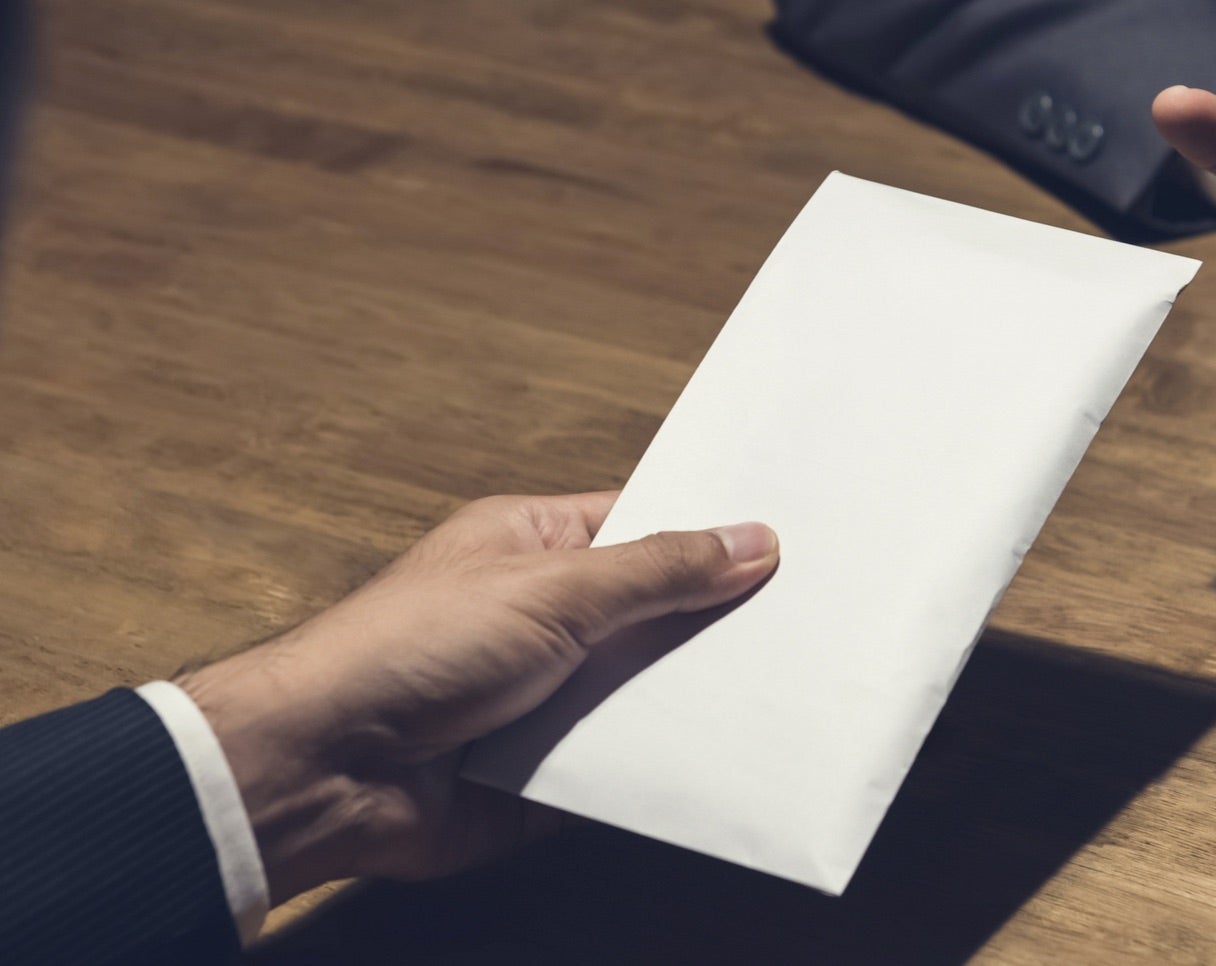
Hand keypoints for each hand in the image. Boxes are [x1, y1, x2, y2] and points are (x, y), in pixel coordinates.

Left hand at [177, 493, 778, 903]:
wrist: (326, 770)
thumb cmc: (405, 651)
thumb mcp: (552, 589)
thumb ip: (658, 569)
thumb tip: (748, 538)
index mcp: (535, 546)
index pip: (644, 526)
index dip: (711, 534)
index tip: (789, 543)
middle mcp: (544, 616)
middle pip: (655, 614)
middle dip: (714, 624)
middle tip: (808, 624)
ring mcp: (545, 693)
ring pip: (646, 691)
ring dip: (691, 699)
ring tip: (784, 692)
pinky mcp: (547, 766)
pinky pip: (624, 761)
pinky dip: (662, 764)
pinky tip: (724, 761)